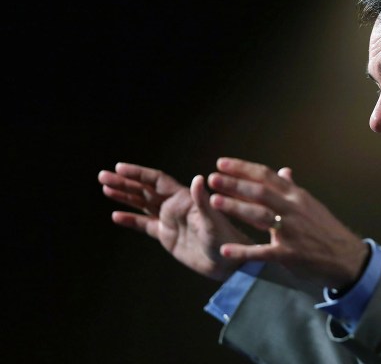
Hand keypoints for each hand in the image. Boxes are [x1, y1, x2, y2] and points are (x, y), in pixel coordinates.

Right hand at [98, 163, 251, 280]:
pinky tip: (115, 216)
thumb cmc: (225, 240)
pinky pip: (145, 225)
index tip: (119, 167)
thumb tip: (197, 179)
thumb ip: (202, 201)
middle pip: (145, 190)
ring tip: (105, 188)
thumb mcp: (213, 221)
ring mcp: (170, 220)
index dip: (138, 173)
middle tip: (102, 175)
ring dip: (124, 196)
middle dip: (124, 182)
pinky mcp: (168, 236)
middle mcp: (175, 206)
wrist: (228, 263)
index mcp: (184, 199)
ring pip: (142, 205)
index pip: (156, 181)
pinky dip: (131, 221)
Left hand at [206, 157, 368, 289]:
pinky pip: (262, 252)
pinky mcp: (289, 254)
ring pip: (260, 216)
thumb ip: (293, 189)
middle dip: (234, 184)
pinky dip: (243, 251)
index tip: (221, 163)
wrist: (346, 257)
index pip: (267, 176)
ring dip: (236, 208)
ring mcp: (291, 232)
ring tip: (214, 201)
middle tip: (212, 178)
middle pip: (260, 192)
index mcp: (297, 196)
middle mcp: (294, 210)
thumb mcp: (312, 205)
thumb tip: (284, 171)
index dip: (243, 168)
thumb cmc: (326, 230)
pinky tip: (225, 249)